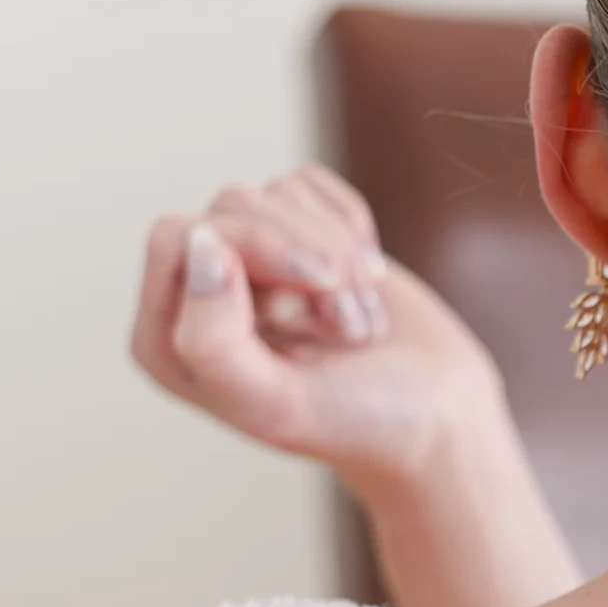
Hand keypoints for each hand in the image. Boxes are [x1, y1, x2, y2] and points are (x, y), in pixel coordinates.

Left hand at [129, 166, 508, 498]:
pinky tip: (367, 281)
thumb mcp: (276, 403)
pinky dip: (353, 225)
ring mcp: (252, 263)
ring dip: (341, 255)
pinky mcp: (300, 236)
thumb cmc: (358, 420)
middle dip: (308, 256)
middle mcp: (199, 295)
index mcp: (168, 342)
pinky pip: (311, 186)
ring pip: (277, 195)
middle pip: (233, 207)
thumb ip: (210, 340)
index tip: (319, 286)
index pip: (179, 236)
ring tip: (358, 320)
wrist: (439, 414)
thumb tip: (201, 242)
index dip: (254, 245)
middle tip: (349, 322)